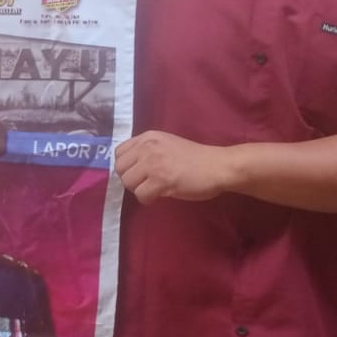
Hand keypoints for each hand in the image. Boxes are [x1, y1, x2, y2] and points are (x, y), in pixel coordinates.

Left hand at [114, 130, 231, 203]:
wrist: (218, 166)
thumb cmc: (195, 158)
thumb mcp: (166, 145)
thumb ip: (147, 151)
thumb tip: (130, 168)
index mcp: (148, 137)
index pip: (119, 152)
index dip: (126, 166)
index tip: (139, 173)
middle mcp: (147, 147)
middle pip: (120, 169)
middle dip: (131, 179)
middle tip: (147, 183)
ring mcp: (154, 163)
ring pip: (128, 183)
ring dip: (139, 189)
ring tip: (155, 188)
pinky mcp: (161, 180)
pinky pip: (140, 195)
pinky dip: (148, 200)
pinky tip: (161, 195)